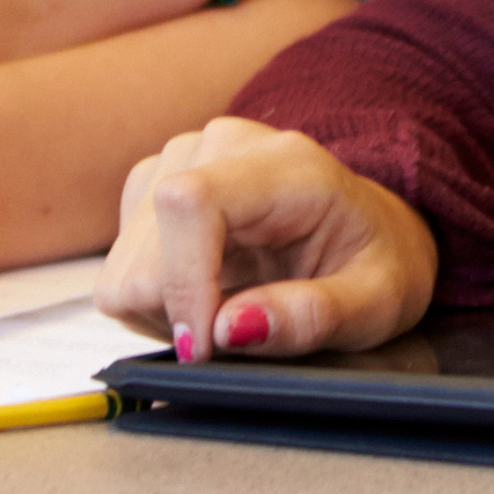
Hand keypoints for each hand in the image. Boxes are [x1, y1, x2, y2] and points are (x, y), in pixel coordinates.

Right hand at [97, 116, 440, 360]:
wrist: (368, 230)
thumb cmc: (375, 263)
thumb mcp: (375, 304)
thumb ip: (312, 316)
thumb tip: (229, 329)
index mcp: (284, 165)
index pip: (190, 203)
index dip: (183, 283)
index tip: (203, 348)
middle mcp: (219, 146)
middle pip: (146, 250)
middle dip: (181, 315)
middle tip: (240, 332)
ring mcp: (177, 161)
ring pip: (123, 268)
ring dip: (165, 311)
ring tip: (230, 308)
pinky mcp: (150, 187)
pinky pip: (118, 270)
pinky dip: (153, 302)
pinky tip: (206, 294)